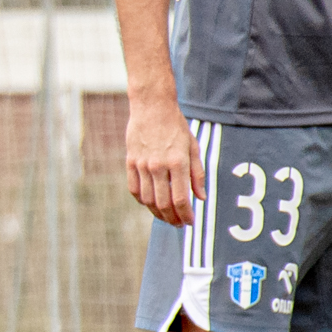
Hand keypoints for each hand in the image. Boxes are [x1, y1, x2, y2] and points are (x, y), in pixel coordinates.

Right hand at [125, 98, 204, 225]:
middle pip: (163, 203)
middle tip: (178, 224)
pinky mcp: (130, 161)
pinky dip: (142, 200)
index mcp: (178, 163)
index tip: (190, 222)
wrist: (151, 107)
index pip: (181, 199)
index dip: (186, 215)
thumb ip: (197, 174)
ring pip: (147, 199)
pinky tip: (150, 203)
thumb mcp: (193, 147)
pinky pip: (134, 188)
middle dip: (172, 218)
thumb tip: (201, 198)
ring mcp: (142, 164)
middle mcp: (158, 166)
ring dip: (157, 213)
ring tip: (165, 217)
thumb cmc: (176, 126)